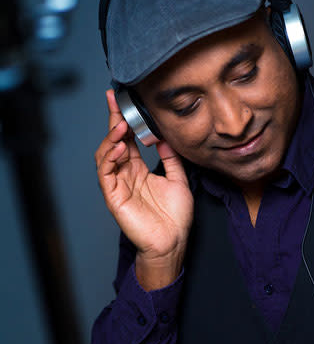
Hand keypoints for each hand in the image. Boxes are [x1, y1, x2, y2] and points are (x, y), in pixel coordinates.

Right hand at [95, 90, 193, 286]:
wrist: (172, 243)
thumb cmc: (175, 218)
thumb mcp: (178, 180)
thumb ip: (171, 159)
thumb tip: (165, 138)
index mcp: (139, 170)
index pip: (128, 140)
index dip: (125, 119)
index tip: (124, 100)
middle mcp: (126, 175)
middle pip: (114, 142)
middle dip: (113, 120)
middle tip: (115, 100)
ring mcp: (118, 185)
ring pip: (106, 155)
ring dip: (111, 138)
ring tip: (121, 124)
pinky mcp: (114, 197)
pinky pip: (106, 173)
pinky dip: (110, 158)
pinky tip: (120, 148)